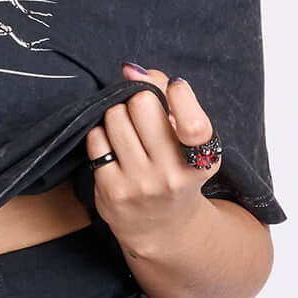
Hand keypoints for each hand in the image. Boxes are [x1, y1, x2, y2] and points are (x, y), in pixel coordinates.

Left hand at [85, 65, 222, 245]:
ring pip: (115, 117)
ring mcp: (140, 184)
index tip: (173, 89)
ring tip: (128, 132)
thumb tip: (131, 69)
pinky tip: (113, 148)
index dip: (179, 94)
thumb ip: (168, 96)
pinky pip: (96, 139)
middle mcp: (172, 175)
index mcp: (202, 159)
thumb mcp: (187, 138)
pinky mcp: (112, 191)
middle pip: (142, 103)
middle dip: (139, 99)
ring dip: (117, 116)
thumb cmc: (175, 168)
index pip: (193, 123)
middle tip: (143, 114)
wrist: (161, 227)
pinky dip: (102, 136)